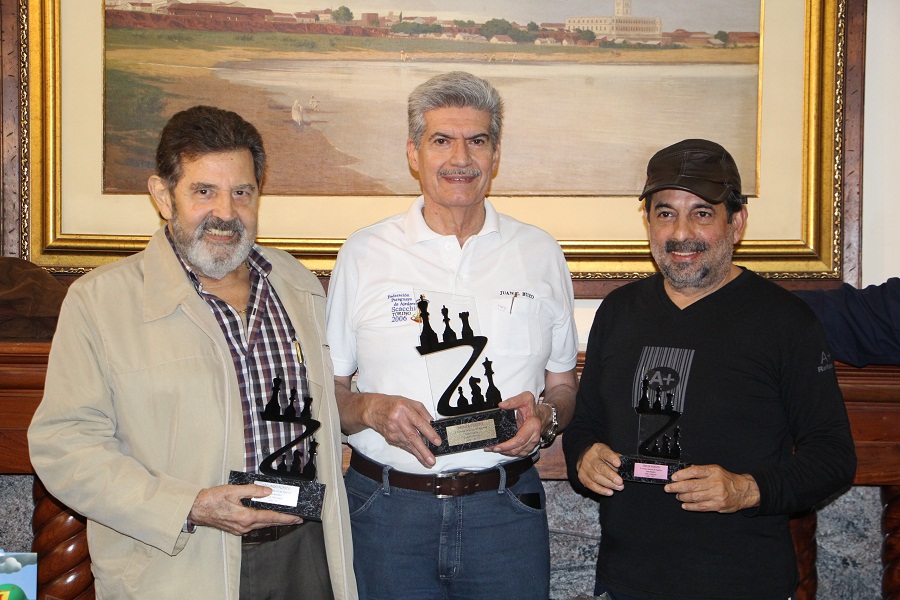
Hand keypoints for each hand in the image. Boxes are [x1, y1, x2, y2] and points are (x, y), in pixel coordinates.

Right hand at [188, 484, 302, 535]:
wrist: (196, 509)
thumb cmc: (212, 499)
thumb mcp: (234, 490)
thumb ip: (252, 490)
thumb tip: (268, 492)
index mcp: (246, 517)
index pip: (271, 517)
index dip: (286, 518)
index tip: (297, 518)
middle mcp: (244, 526)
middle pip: (268, 523)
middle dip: (283, 520)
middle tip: (295, 518)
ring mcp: (239, 529)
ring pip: (261, 525)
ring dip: (272, 521)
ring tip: (283, 517)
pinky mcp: (235, 529)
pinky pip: (253, 525)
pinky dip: (261, 521)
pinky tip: (264, 516)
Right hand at [363, 394, 440, 467]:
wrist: (374, 410)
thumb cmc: (393, 405)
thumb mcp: (410, 402)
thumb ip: (422, 412)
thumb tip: (432, 424)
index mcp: (404, 409)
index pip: (419, 423)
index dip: (429, 433)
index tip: (437, 441)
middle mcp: (398, 421)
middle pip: (413, 437)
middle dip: (423, 450)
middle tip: (431, 460)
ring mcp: (393, 431)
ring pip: (408, 445)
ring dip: (419, 454)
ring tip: (428, 462)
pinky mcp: (390, 438)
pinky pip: (403, 445)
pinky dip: (412, 451)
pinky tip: (418, 456)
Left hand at [488, 392, 540, 456]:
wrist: (542, 416)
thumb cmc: (533, 408)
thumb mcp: (526, 399)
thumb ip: (514, 401)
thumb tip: (501, 405)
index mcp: (533, 426)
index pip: (519, 440)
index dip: (507, 445)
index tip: (497, 446)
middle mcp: (534, 437)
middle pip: (517, 449)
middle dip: (502, 450)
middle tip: (490, 447)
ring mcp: (532, 443)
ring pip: (517, 453)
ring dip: (505, 452)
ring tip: (492, 448)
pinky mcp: (529, 447)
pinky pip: (519, 453)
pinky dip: (509, 452)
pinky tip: (502, 449)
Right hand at [575, 443, 623, 495]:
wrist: (584, 458)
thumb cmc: (601, 457)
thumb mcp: (608, 453)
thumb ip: (616, 459)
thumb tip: (625, 467)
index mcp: (598, 449)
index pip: (605, 453)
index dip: (612, 458)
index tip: (619, 464)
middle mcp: (589, 457)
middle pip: (599, 467)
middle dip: (611, 475)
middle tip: (620, 482)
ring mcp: (584, 467)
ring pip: (596, 477)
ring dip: (608, 484)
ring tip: (619, 487)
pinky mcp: (581, 477)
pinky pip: (591, 485)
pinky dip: (601, 490)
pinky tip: (610, 492)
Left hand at [665, 464, 759, 512]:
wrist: (744, 491)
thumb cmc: (727, 479)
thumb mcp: (715, 470)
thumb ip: (700, 471)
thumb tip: (684, 471)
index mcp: (713, 471)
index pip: (694, 471)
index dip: (682, 474)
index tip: (673, 477)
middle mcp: (715, 482)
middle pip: (691, 485)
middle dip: (677, 487)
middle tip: (668, 488)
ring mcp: (716, 495)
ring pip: (694, 497)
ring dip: (682, 497)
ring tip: (677, 496)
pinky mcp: (718, 505)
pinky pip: (700, 507)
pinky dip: (690, 506)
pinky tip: (684, 504)